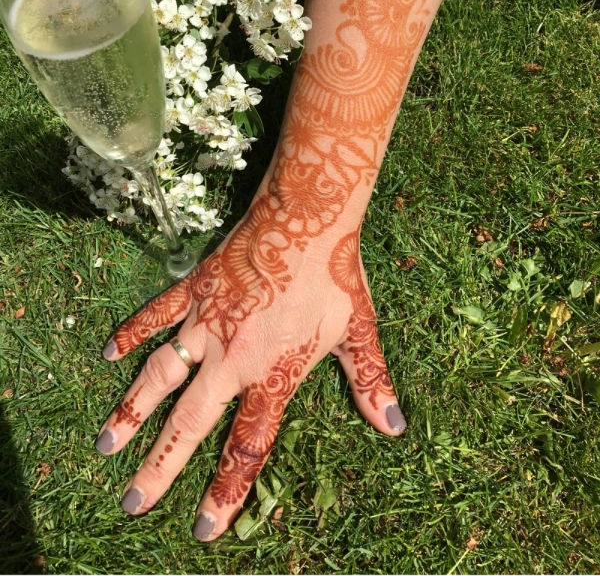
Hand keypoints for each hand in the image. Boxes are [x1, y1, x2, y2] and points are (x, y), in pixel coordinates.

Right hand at [96, 210, 405, 540]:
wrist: (307, 216)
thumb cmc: (336, 274)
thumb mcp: (358, 330)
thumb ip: (369, 381)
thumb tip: (394, 426)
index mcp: (273, 374)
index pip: (246, 446)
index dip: (225, 493)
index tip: (204, 530)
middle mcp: (232, 358)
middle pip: (189, 424)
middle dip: (159, 467)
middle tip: (131, 502)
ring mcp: (207, 323)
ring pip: (160, 376)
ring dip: (131, 411)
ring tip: (105, 443)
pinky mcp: (194, 289)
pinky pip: (156, 315)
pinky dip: (132, 333)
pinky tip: (108, 351)